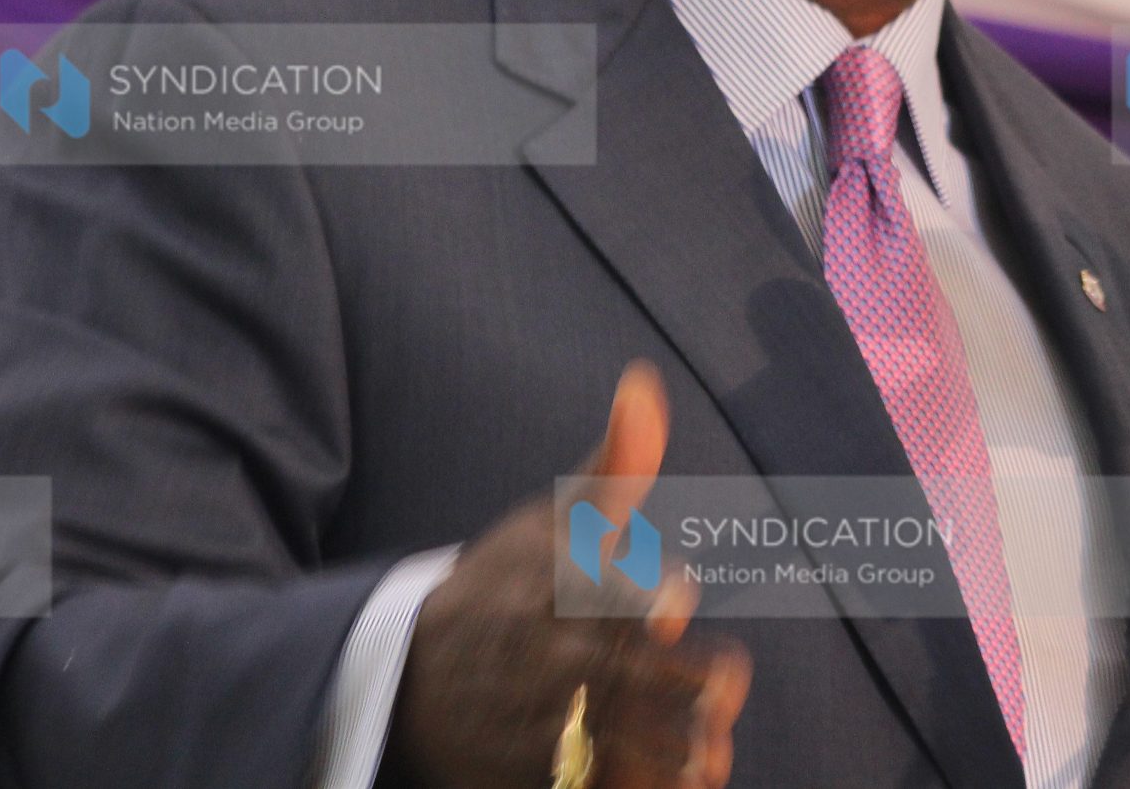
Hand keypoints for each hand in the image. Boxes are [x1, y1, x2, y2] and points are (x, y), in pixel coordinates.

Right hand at [385, 362, 751, 787]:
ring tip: (712, 751)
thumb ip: (617, 463)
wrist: (407, 674)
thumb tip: (643, 381)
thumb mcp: (551, 519)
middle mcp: (550, 654)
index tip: (671, 609)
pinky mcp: (533, 776)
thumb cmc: (505, 583)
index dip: (650, 604)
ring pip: (625, 745)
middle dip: (692, 690)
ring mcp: (540, 721)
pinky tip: (681, 780)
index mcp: (559, 584)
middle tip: (722, 689)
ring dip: (680, 753)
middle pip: (633, 678)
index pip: (612, 594)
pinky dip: (645, 786)